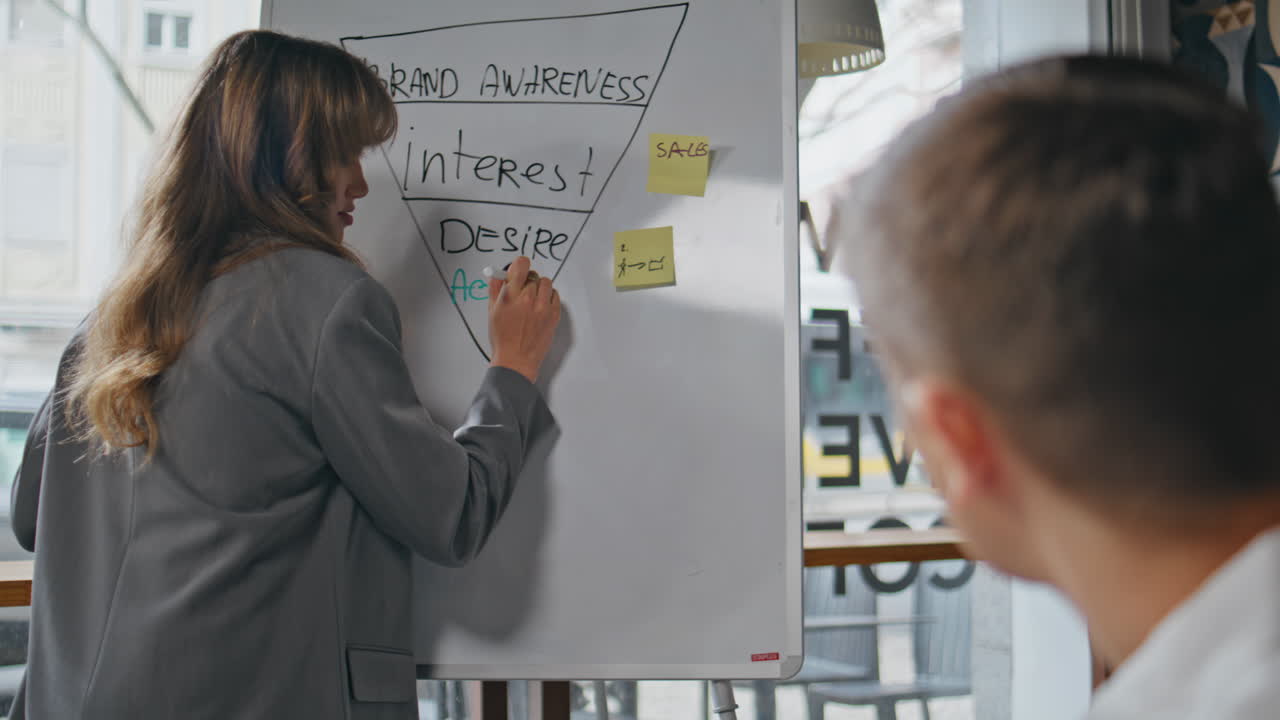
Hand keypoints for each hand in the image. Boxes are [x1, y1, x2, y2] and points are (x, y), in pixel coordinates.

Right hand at [488, 256, 560, 382]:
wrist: (516, 360)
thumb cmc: (503, 339)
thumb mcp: (492, 311)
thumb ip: (495, 289)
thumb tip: (499, 274)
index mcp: (510, 296)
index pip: (521, 265)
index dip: (519, 265)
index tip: (518, 270)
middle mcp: (528, 299)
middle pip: (533, 275)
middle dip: (527, 281)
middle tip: (522, 291)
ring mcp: (543, 307)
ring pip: (546, 283)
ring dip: (539, 287)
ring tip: (533, 299)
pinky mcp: (554, 315)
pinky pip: (555, 295)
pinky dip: (548, 297)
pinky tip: (540, 307)